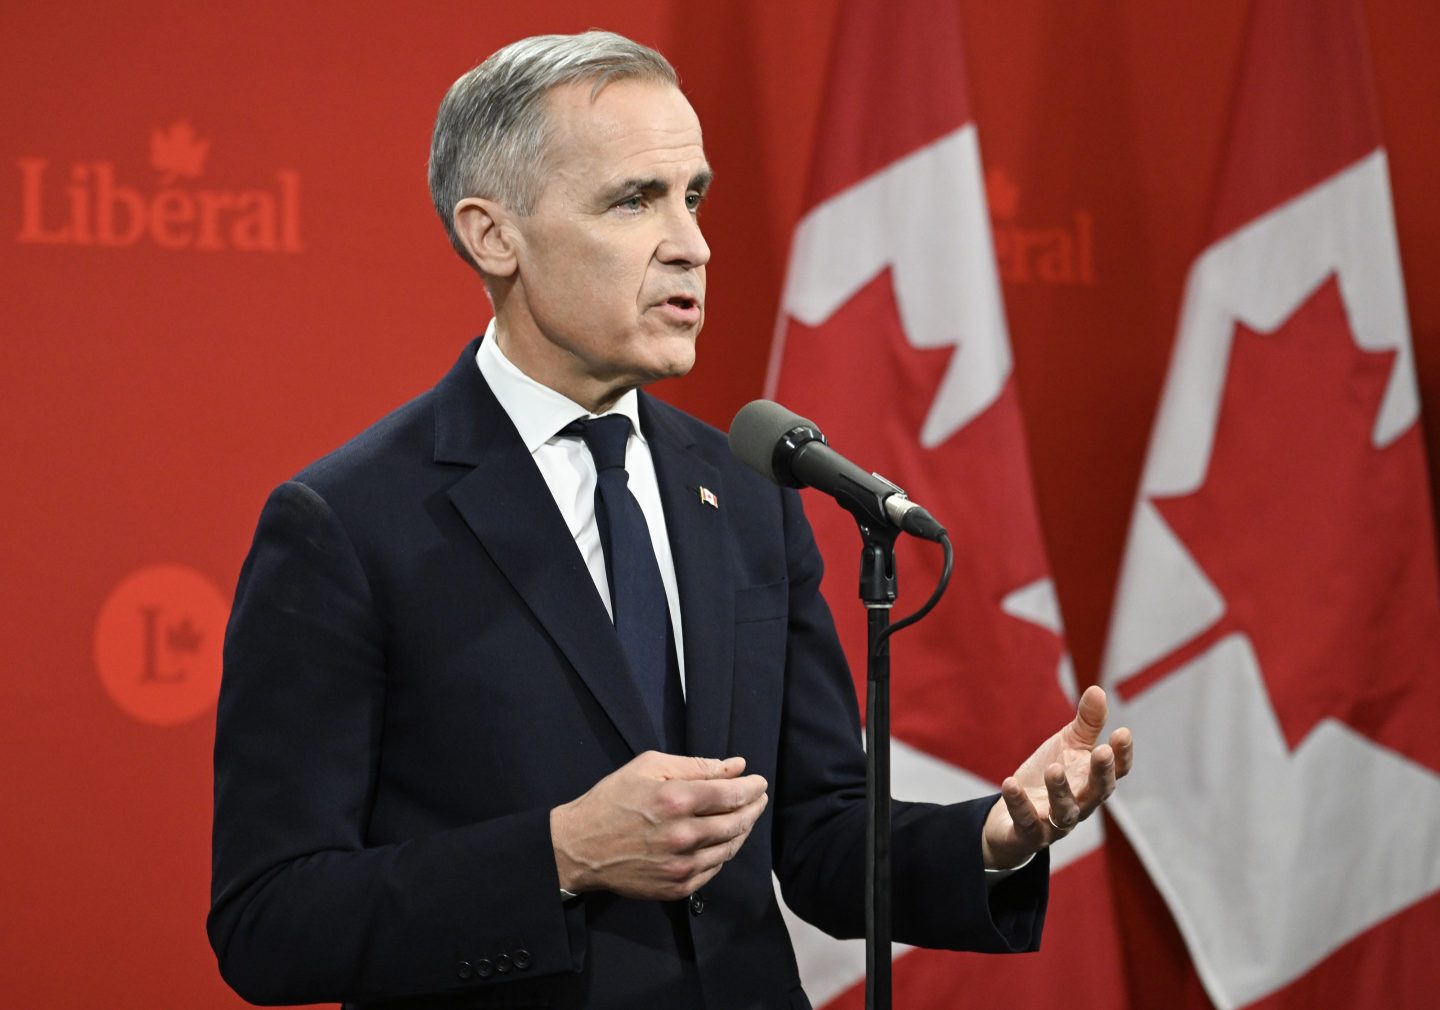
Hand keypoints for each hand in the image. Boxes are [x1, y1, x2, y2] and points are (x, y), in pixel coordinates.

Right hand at [550, 751, 768, 899]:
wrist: (580, 847)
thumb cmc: (613, 799)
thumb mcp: (648, 767)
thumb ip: (695, 766)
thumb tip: (736, 767)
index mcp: (676, 800)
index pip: (731, 795)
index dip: (751, 787)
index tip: (759, 781)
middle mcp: (683, 836)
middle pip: (736, 822)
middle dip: (753, 807)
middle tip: (758, 798)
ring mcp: (681, 866)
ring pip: (729, 848)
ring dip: (743, 830)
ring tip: (745, 816)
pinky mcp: (677, 888)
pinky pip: (714, 870)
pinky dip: (724, 853)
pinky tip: (724, 840)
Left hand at [982, 685, 1133, 869]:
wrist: (1012, 819)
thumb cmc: (1049, 777)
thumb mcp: (1067, 747)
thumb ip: (1086, 724)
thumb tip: (1098, 689)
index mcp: (1092, 782)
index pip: (1116, 772)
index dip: (1122, 755)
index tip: (1123, 732)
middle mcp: (1081, 805)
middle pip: (1098, 793)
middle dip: (1101, 773)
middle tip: (1101, 751)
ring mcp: (1056, 824)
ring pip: (1065, 812)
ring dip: (1061, 791)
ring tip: (1053, 768)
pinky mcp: (1029, 835)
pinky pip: (1027, 823)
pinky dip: (1019, 805)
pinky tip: (1010, 783)